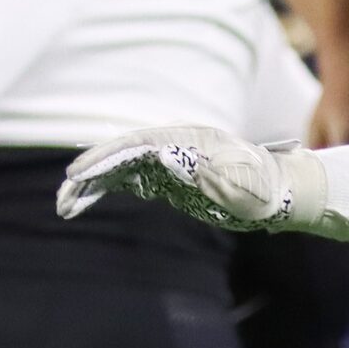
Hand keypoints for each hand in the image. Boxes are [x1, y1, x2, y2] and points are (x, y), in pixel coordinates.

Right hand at [59, 126, 322, 231]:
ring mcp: (172, 162)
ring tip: (65, 206)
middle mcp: (177, 146)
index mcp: (192, 141)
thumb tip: (171, 160)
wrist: (284, 193)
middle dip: (92, 172)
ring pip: (123, 169)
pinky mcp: (172, 179)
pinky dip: (107, 191)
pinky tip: (85, 203)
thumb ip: (211, 174)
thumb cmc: (266, 189)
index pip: (140, 145)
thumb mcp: (244, 185)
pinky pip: (131, 182)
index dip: (108, 157)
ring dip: (93, 185)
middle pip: (124, 154)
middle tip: (65, 193)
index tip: (82, 172)